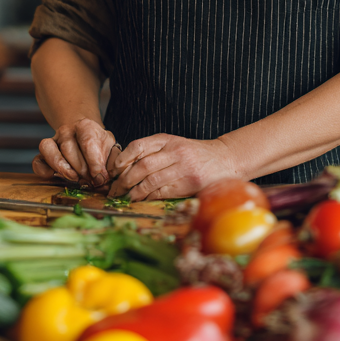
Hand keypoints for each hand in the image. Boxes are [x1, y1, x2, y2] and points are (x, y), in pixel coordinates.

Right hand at [33, 118, 121, 186]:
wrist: (84, 133)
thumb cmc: (98, 145)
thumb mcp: (111, 147)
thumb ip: (112, 160)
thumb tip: (107, 177)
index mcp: (86, 126)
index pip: (88, 142)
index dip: (94, 163)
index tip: (100, 177)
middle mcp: (67, 131)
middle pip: (69, 149)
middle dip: (81, 169)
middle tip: (91, 181)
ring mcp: (54, 141)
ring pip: (52, 152)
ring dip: (64, 170)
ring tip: (76, 179)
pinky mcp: (44, 153)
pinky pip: (38, 161)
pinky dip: (43, 171)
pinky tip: (54, 176)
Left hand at [108, 134, 241, 200]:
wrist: (226, 159)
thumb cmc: (196, 154)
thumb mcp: (175, 144)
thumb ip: (155, 151)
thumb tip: (125, 167)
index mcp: (168, 140)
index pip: (138, 146)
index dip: (122, 158)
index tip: (113, 169)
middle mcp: (175, 151)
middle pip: (142, 166)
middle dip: (124, 180)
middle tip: (114, 189)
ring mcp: (183, 167)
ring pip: (150, 181)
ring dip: (134, 192)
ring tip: (125, 197)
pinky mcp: (190, 183)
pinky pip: (163, 192)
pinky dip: (149, 197)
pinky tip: (141, 200)